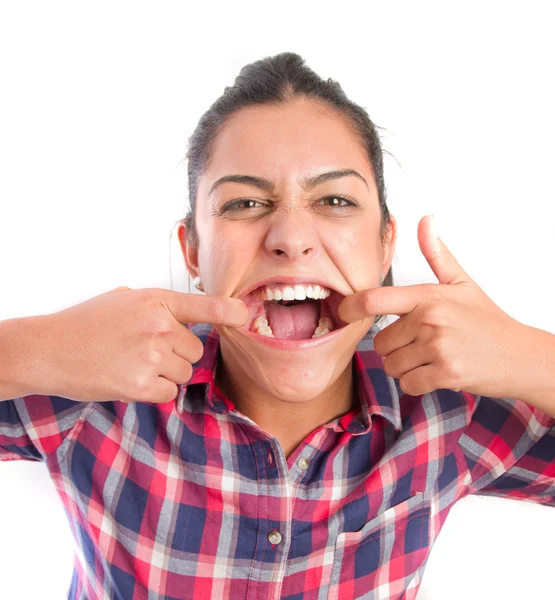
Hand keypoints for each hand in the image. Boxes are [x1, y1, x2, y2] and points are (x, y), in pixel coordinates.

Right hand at [34, 287, 247, 403]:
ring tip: (134, 364)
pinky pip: (169, 393)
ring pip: (184, 373)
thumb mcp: (124, 299)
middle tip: (147, 351)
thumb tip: (181, 320)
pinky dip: (156, 391)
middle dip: (178, 355)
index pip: (203, 306)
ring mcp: (152, 357)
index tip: (246, 315)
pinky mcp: (142, 386)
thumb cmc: (85, 323)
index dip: (229, 311)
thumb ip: (157, 307)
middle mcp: (159, 327)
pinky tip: (131, 379)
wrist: (50, 349)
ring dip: (167, 374)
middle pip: (195, 351)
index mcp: (156, 301)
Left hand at [338, 216, 526, 397]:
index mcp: (428, 296)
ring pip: (392, 365)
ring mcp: (437, 347)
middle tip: (419, 346)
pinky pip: (408, 384)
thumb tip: (425, 220)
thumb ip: (437, 255)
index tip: (343, 312)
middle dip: (393, 348)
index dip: (351, 306)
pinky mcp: (445, 373)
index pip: (375, 299)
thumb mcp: (462, 283)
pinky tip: (435, 373)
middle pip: (380, 342)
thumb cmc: (486, 320)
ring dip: (405, 367)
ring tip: (430, 358)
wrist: (520, 355)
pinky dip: (417, 383)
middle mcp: (429, 319)